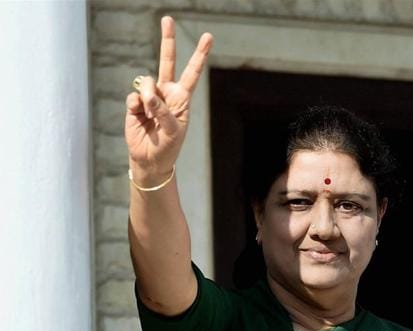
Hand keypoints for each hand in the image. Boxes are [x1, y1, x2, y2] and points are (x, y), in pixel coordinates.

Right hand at [125, 16, 212, 183]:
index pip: (192, 72)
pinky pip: (133, 96)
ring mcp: (150, 96)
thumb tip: (148, 95)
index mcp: (182, 97)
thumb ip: (163, 111)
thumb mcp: (172, 131)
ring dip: (148, 95)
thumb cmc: (168, 146)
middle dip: (167, 39)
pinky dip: (135, 105)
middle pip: (167, 61)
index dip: (199, 54)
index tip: (208, 36)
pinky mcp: (135, 103)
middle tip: (168, 19)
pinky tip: (139, 115)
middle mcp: (167, 92)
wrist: (150, 159)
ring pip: (146, 81)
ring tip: (149, 112)